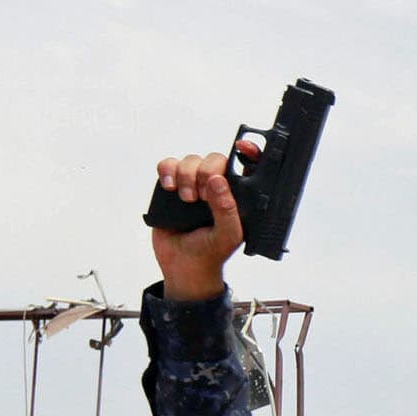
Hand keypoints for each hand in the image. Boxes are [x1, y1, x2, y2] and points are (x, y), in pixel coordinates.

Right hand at [152, 146, 252, 300]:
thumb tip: (217, 180)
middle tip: (202, 196)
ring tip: (186, 199)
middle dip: (206, 172)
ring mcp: (194, 185)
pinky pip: (168, 165)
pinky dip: (167, 171)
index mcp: (238, 197)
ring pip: (191, 160)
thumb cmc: (211, 252)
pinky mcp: (173, 186)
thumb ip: (227, 209)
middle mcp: (217, 187)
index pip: (247, 167)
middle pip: (214, 160)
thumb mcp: (228, 235)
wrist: (183, 266)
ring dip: (186, 176)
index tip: (243, 147)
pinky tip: (170, 188)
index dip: (249, 153)